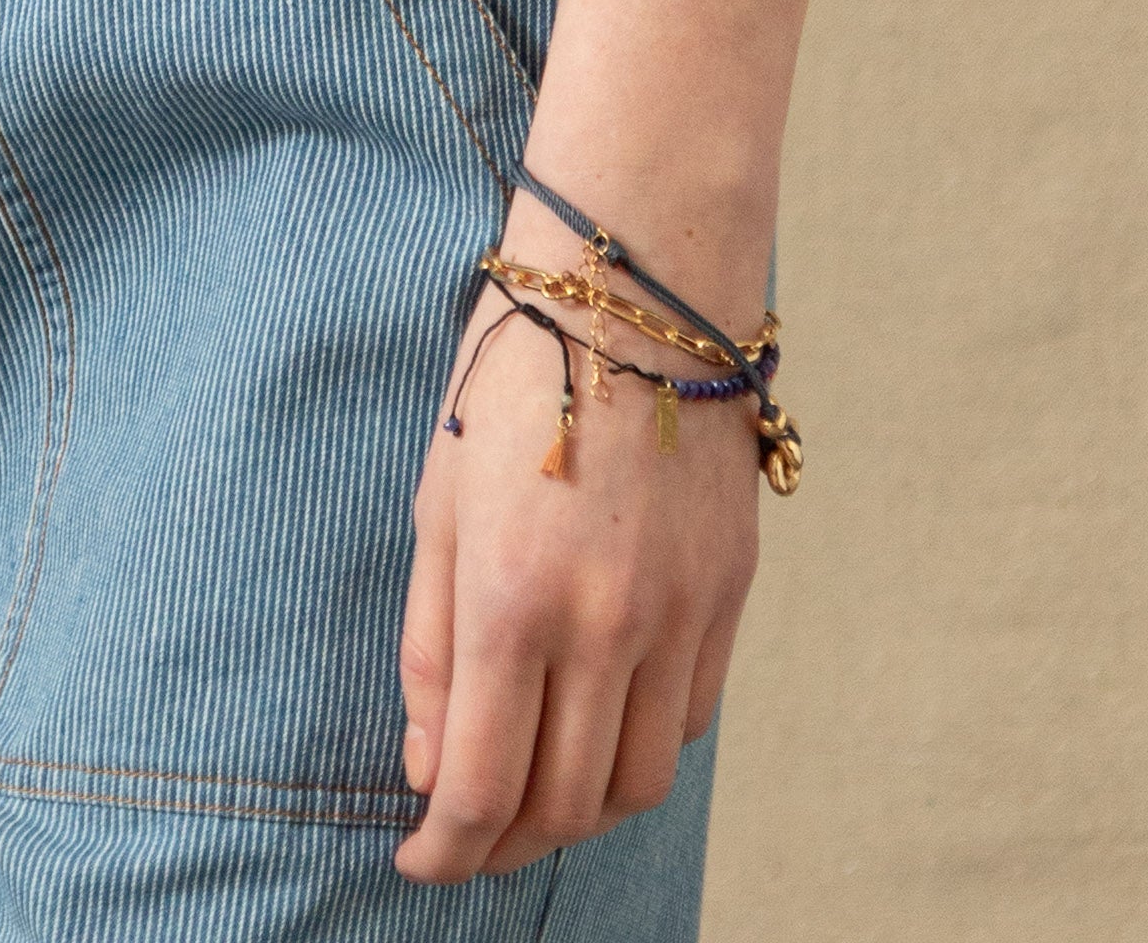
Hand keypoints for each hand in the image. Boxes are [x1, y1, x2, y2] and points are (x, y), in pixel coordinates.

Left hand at [391, 233, 759, 879]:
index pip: (482, 789)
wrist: (636, 286)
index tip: (417, 860)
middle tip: (467, 834)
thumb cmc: (514, 376)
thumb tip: (430, 769)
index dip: (445, 852)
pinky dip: (640, 749)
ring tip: (534, 788)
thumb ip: (430, 647)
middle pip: (564, 805)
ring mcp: (680, 615)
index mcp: (512, 599)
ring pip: (638, 783)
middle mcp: (605, 625)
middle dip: (504, 843)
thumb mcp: (436, 501)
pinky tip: (599, 723)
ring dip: (579, 809)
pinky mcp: (730, 595)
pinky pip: (689, 721)